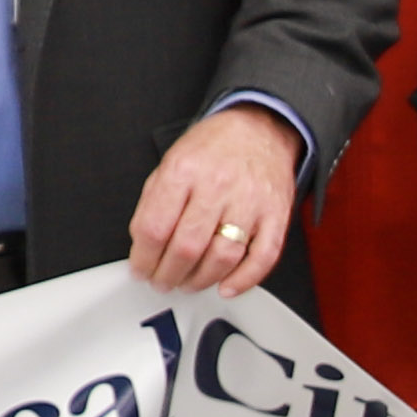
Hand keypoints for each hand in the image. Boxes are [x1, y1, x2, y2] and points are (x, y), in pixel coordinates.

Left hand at [129, 104, 301, 291]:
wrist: (260, 129)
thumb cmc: (213, 148)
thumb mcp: (170, 161)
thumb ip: (154, 202)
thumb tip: (142, 245)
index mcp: (184, 171)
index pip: (154, 227)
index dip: (143, 258)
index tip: (140, 270)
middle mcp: (217, 186)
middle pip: (187, 247)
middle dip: (168, 275)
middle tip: (162, 282)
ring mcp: (249, 202)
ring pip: (223, 257)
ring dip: (200, 280)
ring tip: (187, 283)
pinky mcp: (275, 215)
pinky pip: (263, 257)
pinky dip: (243, 280)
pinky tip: (226, 287)